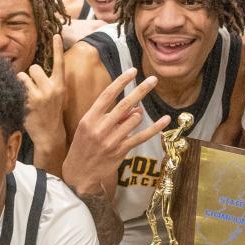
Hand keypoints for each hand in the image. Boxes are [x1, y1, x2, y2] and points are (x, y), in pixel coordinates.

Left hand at [21, 35, 66, 147]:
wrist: (49, 135)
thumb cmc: (51, 113)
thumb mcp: (57, 96)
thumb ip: (49, 82)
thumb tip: (34, 69)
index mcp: (60, 86)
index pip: (59, 63)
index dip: (58, 48)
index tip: (56, 34)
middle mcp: (51, 89)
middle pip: (34, 68)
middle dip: (31, 76)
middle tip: (34, 89)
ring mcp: (39, 96)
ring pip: (22, 76)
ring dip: (22, 84)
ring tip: (28, 97)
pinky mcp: (27, 102)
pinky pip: (16, 87)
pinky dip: (16, 93)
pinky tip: (23, 104)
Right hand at [62, 68, 169, 193]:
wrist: (78, 173)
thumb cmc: (83, 146)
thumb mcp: (89, 127)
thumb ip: (108, 115)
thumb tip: (133, 107)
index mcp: (89, 118)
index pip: (107, 95)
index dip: (121, 81)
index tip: (133, 71)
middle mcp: (100, 128)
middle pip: (125, 104)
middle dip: (141, 90)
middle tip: (153, 79)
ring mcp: (111, 140)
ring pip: (134, 119)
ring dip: (138, 115)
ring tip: (132, 117)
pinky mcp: (120, 151)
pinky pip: (141, 136)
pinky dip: (155, 128)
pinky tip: (165, 119)